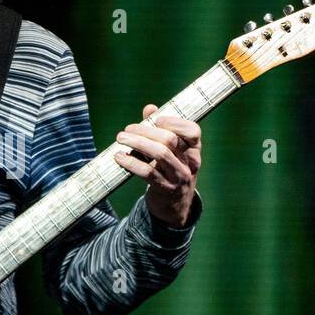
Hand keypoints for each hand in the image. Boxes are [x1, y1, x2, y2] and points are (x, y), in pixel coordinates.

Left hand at [113, 104, 202, 227]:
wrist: (174, 205)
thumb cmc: (169, 169)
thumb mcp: (170, 151)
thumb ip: (160, 128)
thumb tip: (149, 108)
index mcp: (194, 149)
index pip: (193, 130)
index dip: (174, 121)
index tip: (156, 120)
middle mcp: (191, 162)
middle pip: (170, 139)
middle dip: (145, 131)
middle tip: (127, 130)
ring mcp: (180, 177)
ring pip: (160, 154)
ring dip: (137, 143)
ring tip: (120, 138)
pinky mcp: (166, 189)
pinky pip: (148, 173)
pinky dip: (131, 162)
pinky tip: (119, 157)